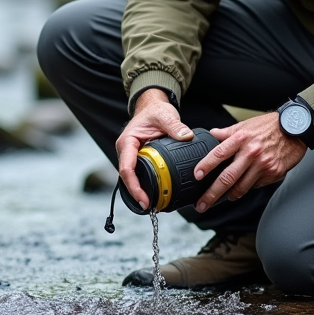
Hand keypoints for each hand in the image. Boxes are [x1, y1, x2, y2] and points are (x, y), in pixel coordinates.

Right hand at [116, 89, 193, 209]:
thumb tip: (187, 136)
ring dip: (140, 191)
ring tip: (152, 205)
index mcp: (127, 142)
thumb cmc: (155, 111)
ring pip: (132, 177)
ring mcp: (132, 156)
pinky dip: (146, 185)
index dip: (133, 186)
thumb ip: (175, 126)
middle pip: (127, 177)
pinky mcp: (139, 159)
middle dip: (136, 193)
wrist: (153, 107)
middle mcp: (126, 151)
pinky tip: (156, 194)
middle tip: (150, 206)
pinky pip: (140, 174)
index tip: (144, 199)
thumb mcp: (165, 115)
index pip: (126, 168)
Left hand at [191, 112, 308, 211]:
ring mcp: (263, 165)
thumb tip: (210, 134)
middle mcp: (251, 153)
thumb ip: (227, 133)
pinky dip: (247, 188)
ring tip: (221, 198)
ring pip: (241, 187)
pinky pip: (256, 186)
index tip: (196, 176)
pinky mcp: (274, 173)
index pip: (219, 153)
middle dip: (211, 194)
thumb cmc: (269, 126)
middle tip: (201, 204)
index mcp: (241, 138)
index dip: (206, 166)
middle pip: (227, 178)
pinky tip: (244, 187)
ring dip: (229, 195)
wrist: (296, 129)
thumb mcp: (246, 124)